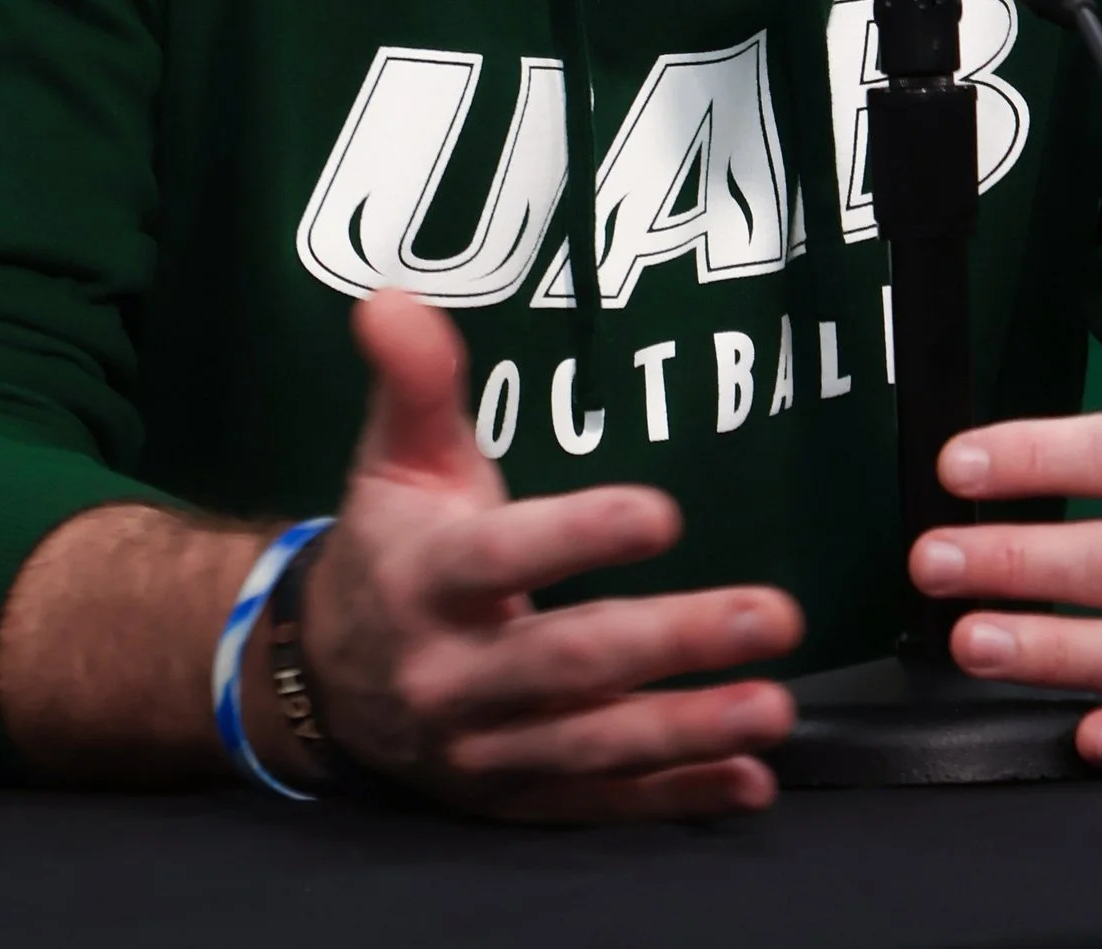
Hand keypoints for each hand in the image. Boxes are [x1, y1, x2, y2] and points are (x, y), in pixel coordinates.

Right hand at [297, 291, 802, 817]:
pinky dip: (676, 799)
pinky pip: (598, 804)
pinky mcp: (513, 797)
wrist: (326, 677)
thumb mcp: (394, 456)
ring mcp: (485, 748)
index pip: (504, 557)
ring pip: (593, 745)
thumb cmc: (391, 543)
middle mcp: (453, 673)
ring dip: (691, 729)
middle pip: (570, 662)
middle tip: (773, 615)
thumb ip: (414, 379)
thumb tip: (392, 298)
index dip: (581, 538)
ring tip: (775, 706)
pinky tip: (749, 782)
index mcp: (427, 577)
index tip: (664, 513)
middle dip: (675, 642)